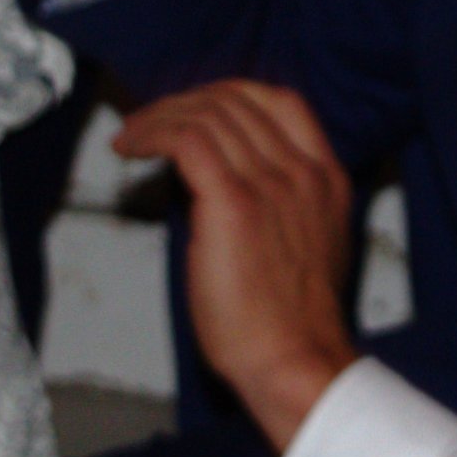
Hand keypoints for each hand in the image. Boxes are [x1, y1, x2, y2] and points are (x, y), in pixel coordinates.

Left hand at [110, 77, 360, 446]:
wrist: (294, 361)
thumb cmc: (289, 322)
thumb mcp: (305, 244)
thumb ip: (279, 204)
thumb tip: (219, 181)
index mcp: (326, 178)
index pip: (282, 101)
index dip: (230, 95)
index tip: (195, 110)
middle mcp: (303, 170)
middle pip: (238, 101)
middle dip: (185, 103)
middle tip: (150, 122)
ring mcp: (272, 182)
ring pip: (208, 115)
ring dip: (159, 117)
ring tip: (131, 136)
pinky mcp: (234, 202)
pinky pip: (186, 139)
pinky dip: (151, 133)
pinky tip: (130, 148)